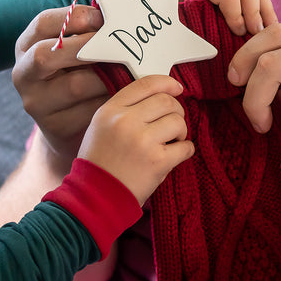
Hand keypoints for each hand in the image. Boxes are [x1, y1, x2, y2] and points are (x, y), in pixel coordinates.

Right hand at [12, 4, 112, 169]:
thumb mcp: (74, 50)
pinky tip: (127, 94)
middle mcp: (23, 74)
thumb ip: (88, 31)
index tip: (102, 19)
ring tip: (131, 69)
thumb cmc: (79, 75)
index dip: (73, 17)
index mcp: (26, 46)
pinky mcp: (54, 127)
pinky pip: (89, 111)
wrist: (70, 125)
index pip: (42, 23)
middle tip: (117, 46)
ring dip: (108, 76)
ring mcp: (36, 103)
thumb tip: (120, 9)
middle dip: (86, 47)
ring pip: (75, 86)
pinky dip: (112, 100)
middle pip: (46, 54)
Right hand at [78, 75, 194, 205]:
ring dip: (180, 132)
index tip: (177, 88)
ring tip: (171, 143)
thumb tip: (161, 96)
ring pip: (178, 121)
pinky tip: (175, 156)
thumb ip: (125, 110)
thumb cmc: (99, 164)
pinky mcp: (158, 161)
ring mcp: (142, 140)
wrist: (95, 198)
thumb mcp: (101, 127)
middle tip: (172, 125)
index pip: (145, 84)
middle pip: (166, 101)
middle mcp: (125, 121)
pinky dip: (185, 150)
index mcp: (110, 110)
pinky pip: (185, 147)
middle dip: (176, 111)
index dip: (166, 83)